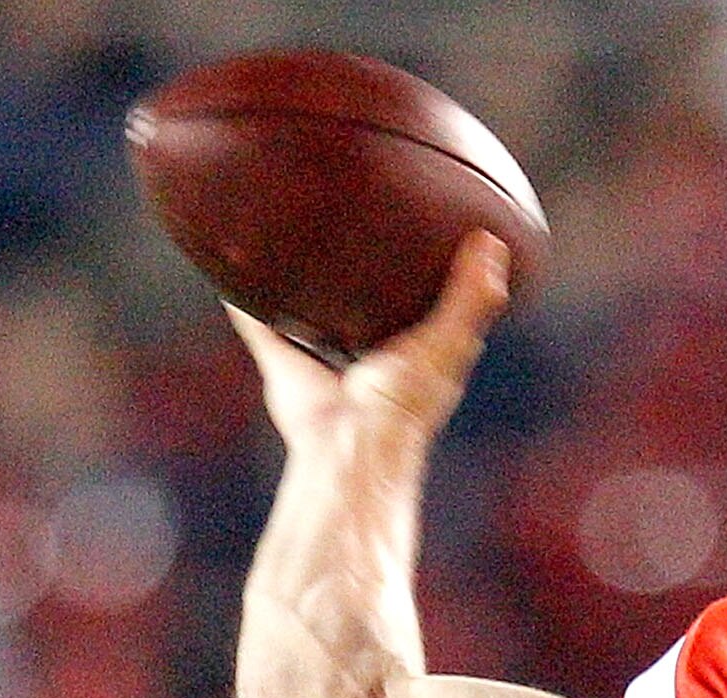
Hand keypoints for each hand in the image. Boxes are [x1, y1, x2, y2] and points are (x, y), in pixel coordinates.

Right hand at [227, 230, 509, 464]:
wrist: (348, 443)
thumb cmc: (403, 404)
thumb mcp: (446, 343)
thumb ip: (471, 299)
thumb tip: (491, 242)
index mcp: (413, 352)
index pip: (423, 306)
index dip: (422, 274)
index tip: (422, 231)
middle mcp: (368, 356)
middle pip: (361, 306)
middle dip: (357, 275)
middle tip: (352, 223)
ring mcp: (324, 361)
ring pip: (312, 314)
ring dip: (302, 288)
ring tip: (293, 239)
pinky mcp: (284, 367)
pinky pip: (263, 329)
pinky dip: (247, 306)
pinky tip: (235, 274)